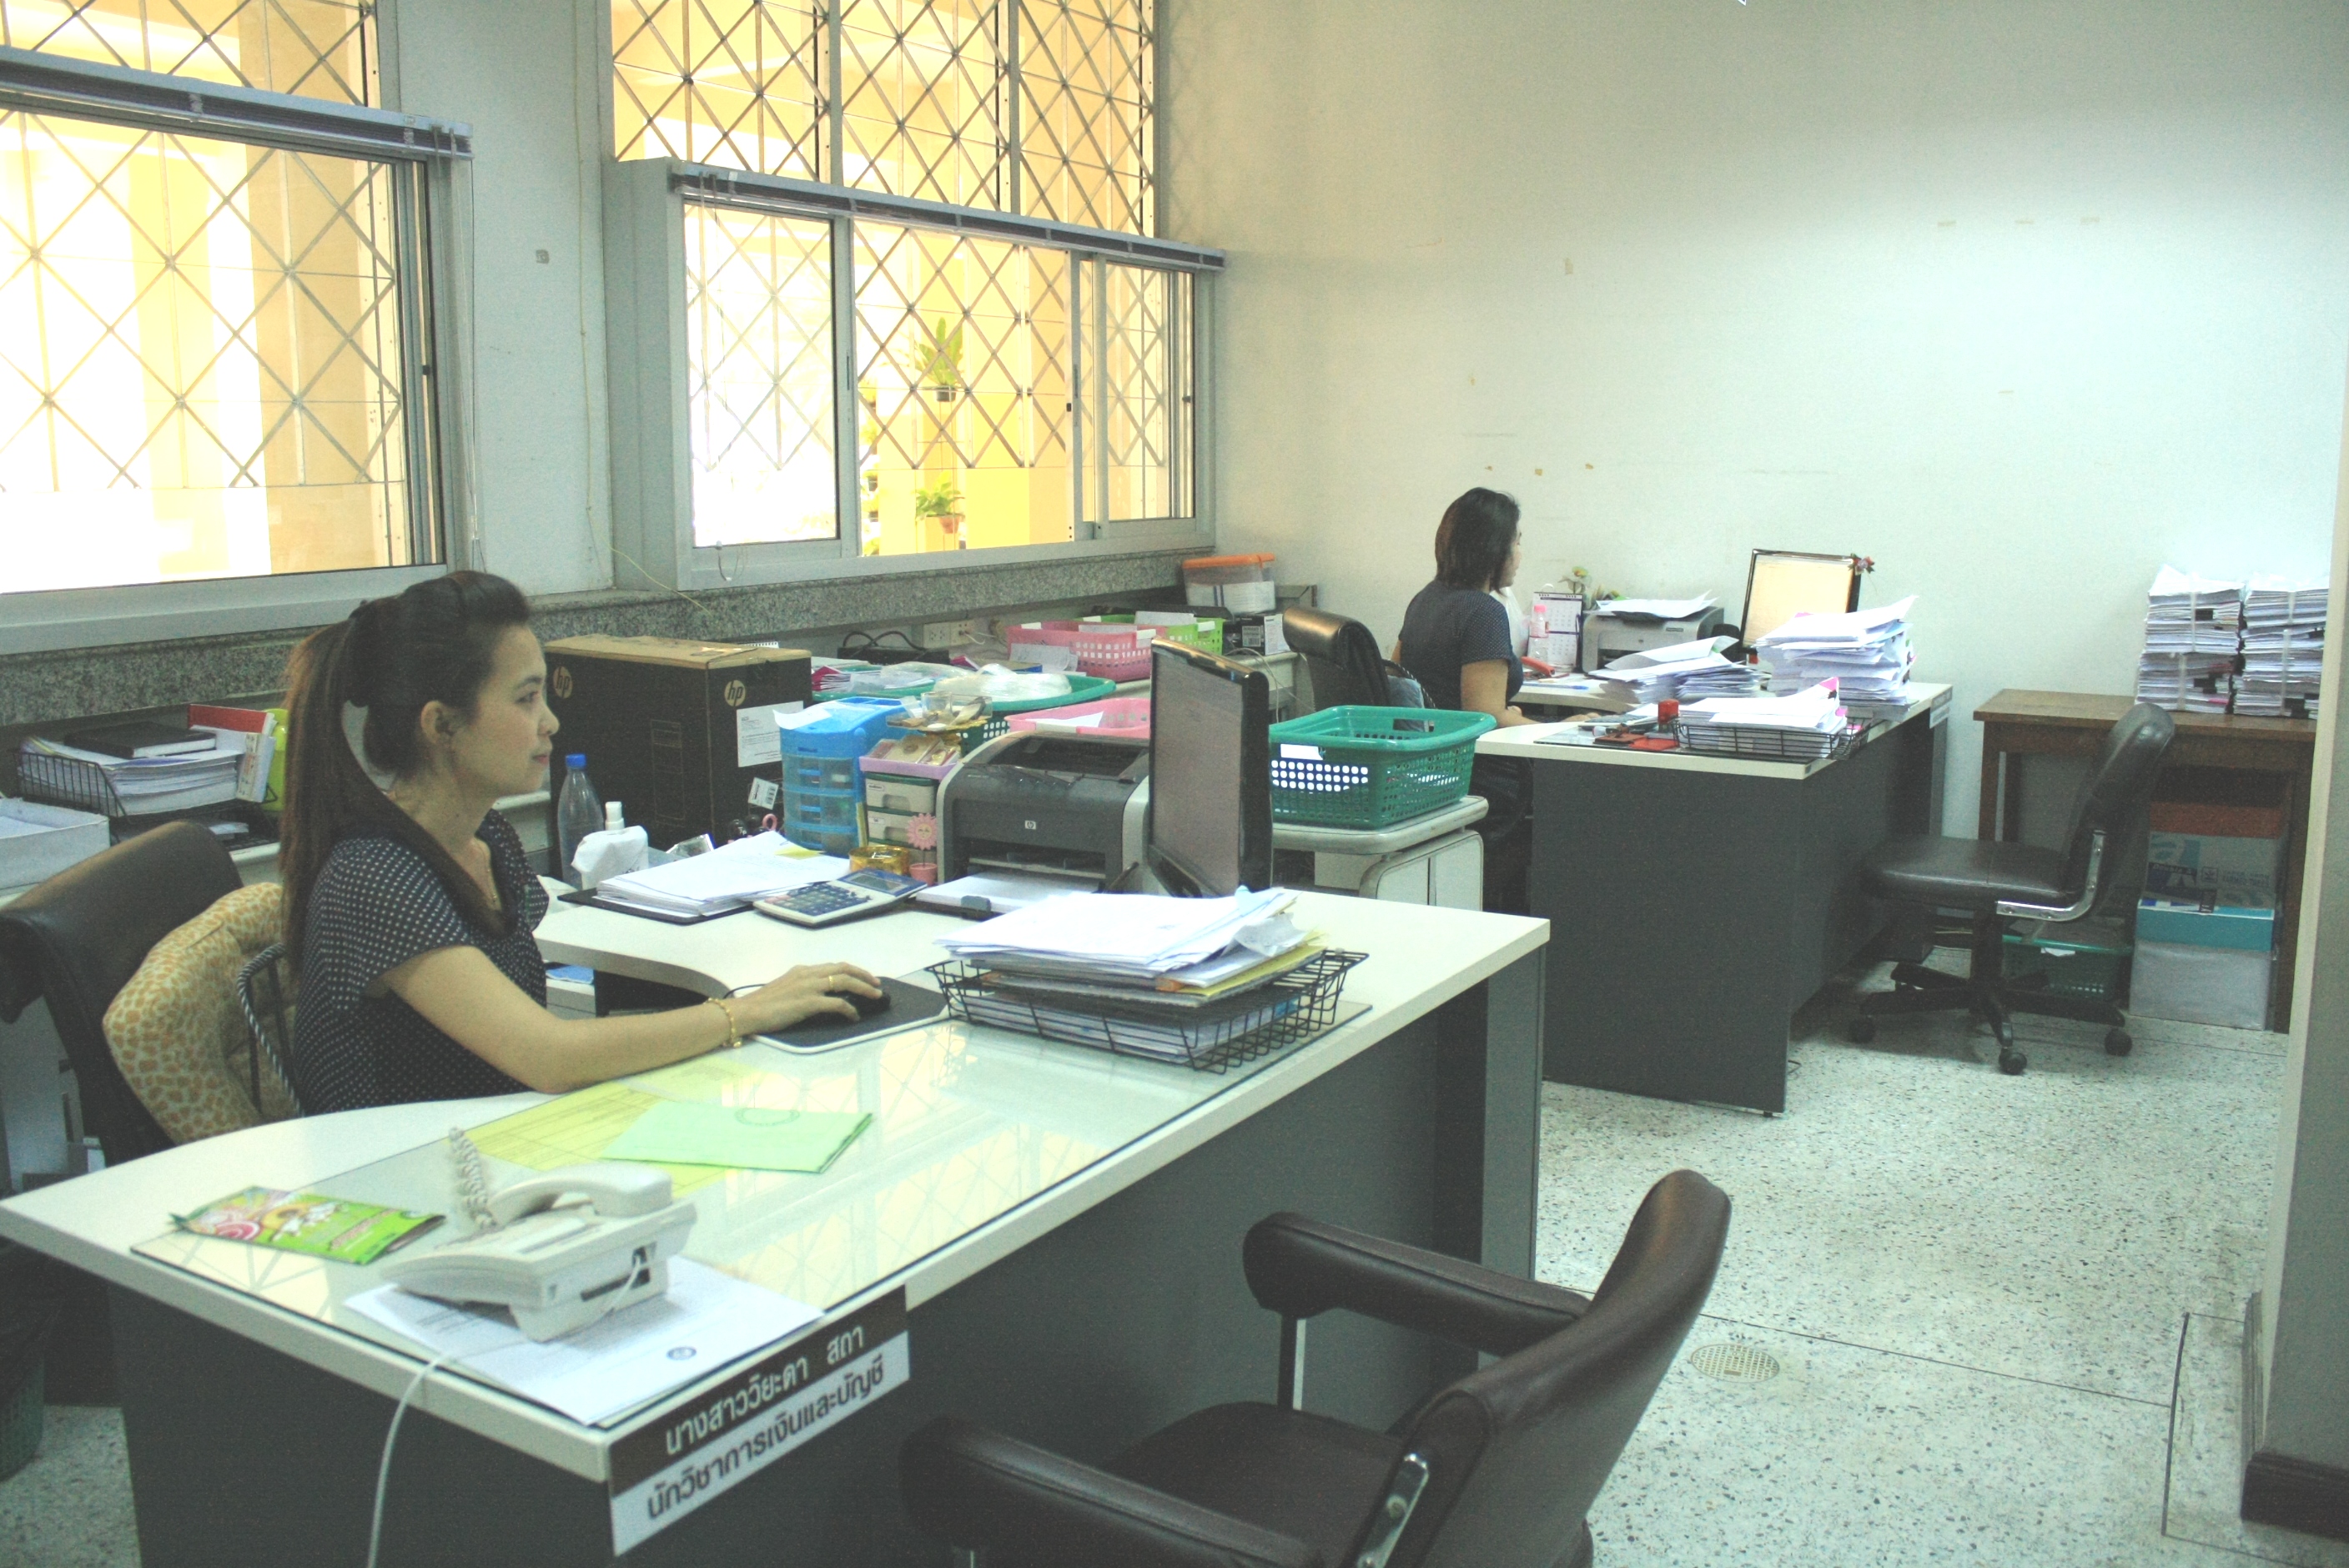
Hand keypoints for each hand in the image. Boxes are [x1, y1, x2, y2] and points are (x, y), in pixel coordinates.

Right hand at [737, 962, 883, 1033]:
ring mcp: (809, 987)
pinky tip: (854, 1016)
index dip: (852, 971)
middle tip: (877, 984)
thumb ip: (802, 986)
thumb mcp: (785, 987)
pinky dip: (849, 1009)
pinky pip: (837, 1004)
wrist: (747, 1012)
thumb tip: (820, 994)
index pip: (833, 966)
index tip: (864, 977)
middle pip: (844, 969)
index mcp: (802, 970)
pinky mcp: (808, 1002)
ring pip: (844, 982)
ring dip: (863, 988)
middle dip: (864, 975)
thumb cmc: (763, 1004)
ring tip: (875, 996)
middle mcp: (808, 974)